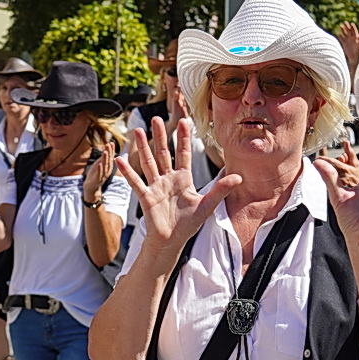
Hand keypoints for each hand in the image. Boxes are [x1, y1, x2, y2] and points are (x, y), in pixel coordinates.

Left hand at [82, 136, 115, 203]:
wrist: (90, 187)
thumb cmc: (95, 174)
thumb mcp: (99, 164)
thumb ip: (103, 158)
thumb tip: (107, 149)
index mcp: (108, 166)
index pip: (110, 156)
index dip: (111, 150)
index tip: (111, 142)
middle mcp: (107, 170)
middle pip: (109, 160)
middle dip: (109, 152)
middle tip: (109, 144)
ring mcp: (103, 175)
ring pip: (105, 166)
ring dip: (105, 159)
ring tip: (105, 152)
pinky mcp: (98, 179)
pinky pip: (99, 174)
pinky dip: (99, 169)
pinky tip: (99, 164)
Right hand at [115, 116, 239, 256]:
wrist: (172, 241)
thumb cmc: (189, 225)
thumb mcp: (207, 205)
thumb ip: (221, 190)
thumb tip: (239, 177)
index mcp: (183, 179)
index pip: (183, 154)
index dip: (183, 138)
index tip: (184, 121)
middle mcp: (168, 180)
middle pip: (163, 153)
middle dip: (160, 136)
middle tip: (156, 118)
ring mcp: (156, 187)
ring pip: (148, 162)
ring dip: (143, 147)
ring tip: (137, 130)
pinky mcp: (146, 196)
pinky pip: (135, 182)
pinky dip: (127, 171)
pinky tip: (119, 159)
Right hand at [336, 21, 358, 78]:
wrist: (354, 58)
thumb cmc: (358, 51)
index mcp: (356, 37)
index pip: (354, 31)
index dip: (353, 27)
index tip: (351, 23)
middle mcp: (352, 38)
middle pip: (349, 31)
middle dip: (347, 26)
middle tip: (344, 22)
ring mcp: (348, 40)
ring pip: (344, 34)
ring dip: (342, 30)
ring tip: (340, 25)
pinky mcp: (344, 44)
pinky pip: (342, 39)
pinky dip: (340, 37)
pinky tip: (338, 34)